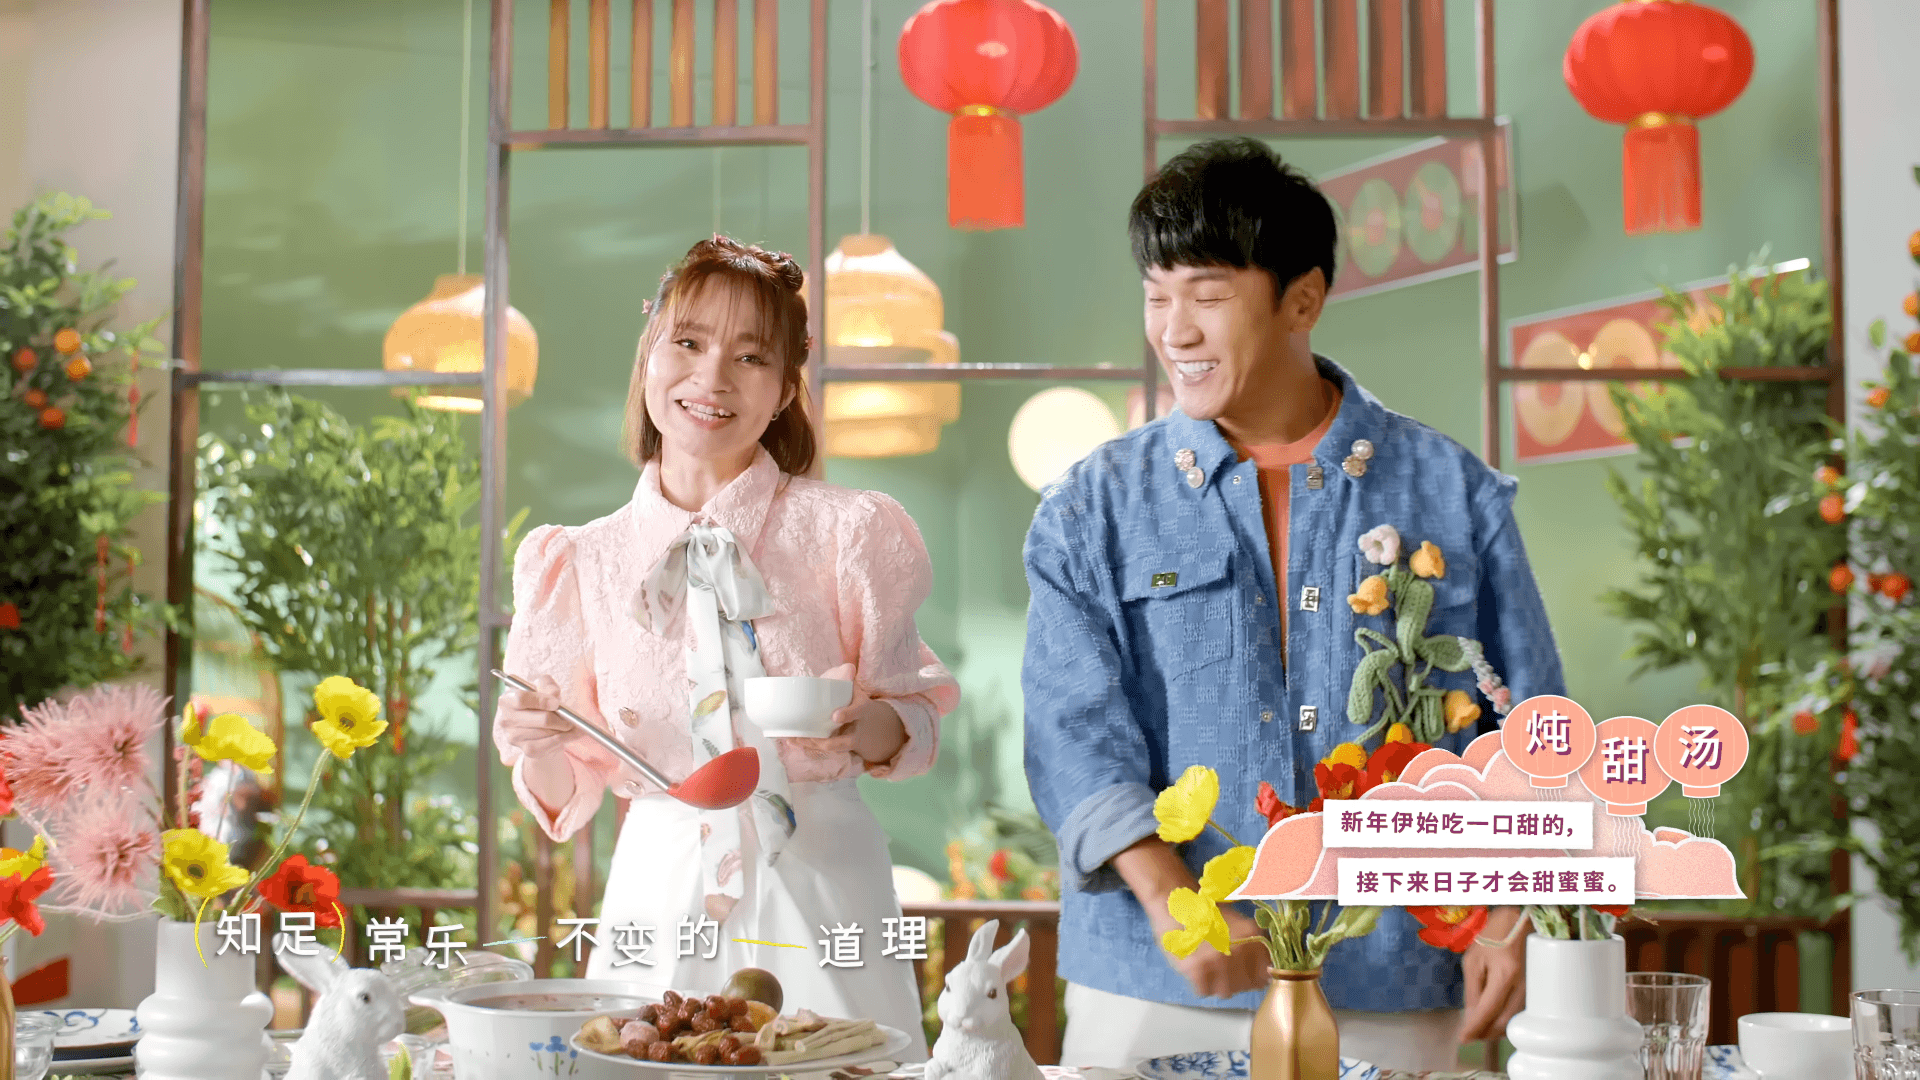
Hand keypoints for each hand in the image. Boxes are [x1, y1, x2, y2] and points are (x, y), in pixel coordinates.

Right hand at [493, 675, 586, 758]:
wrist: (540, 726)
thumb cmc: (541, 702)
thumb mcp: (543, 687)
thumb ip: (547, 685)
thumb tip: (553, 693)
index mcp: (507, 700)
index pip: (521, 699)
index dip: (540, 701)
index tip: (557, 703)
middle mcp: (506, 720)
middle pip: (538, 719)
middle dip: (559, 719)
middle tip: (572, 718)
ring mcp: (515, 737)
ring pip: (546, 733)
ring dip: (564, 729)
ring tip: (574, 725)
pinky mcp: (526, 750)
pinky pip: (549, 745)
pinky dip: (564, 739)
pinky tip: (571, 734)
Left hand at [784, 664, 907, 764]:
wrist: (865, 722)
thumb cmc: (853, 699)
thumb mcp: (853, 686)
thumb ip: (846, 675)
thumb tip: (848, 668)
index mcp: (862, 708)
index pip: (858, 711)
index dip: (848, 714)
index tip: (835, 717)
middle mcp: (856, 728)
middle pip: (845, 741)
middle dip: (826, 742)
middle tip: (807, 736)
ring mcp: (847, 739)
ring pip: (832, 747)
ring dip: (812, 745)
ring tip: (794, 739)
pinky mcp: (836, 745)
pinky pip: (823, 749)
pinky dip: (807, 746)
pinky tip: (791, 741)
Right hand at [1155, 904, 1269, 999]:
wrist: (1175, 902)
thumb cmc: (1207, 912)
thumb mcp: (1239, 923)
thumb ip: (1256, 945)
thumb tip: (1267, 971)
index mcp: (1251, 935)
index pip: (1263, 976)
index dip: (1256, 977)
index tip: (1249, 975)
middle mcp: (1237, 950)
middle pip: (1245, 986)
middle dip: (1238, 981)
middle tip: (1226, 969)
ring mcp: (1215, 961)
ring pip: (1225, 992)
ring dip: (1220, 984)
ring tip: (1212, 969)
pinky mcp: (1194, 969)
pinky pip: (1204, 991)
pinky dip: (1201, 984)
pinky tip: (1199, 969)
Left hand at [1460, 907, 1526, 1041]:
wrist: (1519, 921)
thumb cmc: (1492, 936)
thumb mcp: (1474, 961)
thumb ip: (1472, 991)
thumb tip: (1470, 1018)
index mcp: (1505, 974)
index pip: (1489, 1010)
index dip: (1475, 1027)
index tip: (1463, 1039)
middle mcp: (1523, 984)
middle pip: (1505, 1021)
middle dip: (1485, 1033)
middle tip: (1470, 1034)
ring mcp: (1534, 988)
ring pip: (1515, 1020)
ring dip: (1496, 1028)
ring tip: (1479, 1026)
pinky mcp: (1538, 990)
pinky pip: (1522, 1012)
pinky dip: (1507, 1019)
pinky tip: (1494, 1017)